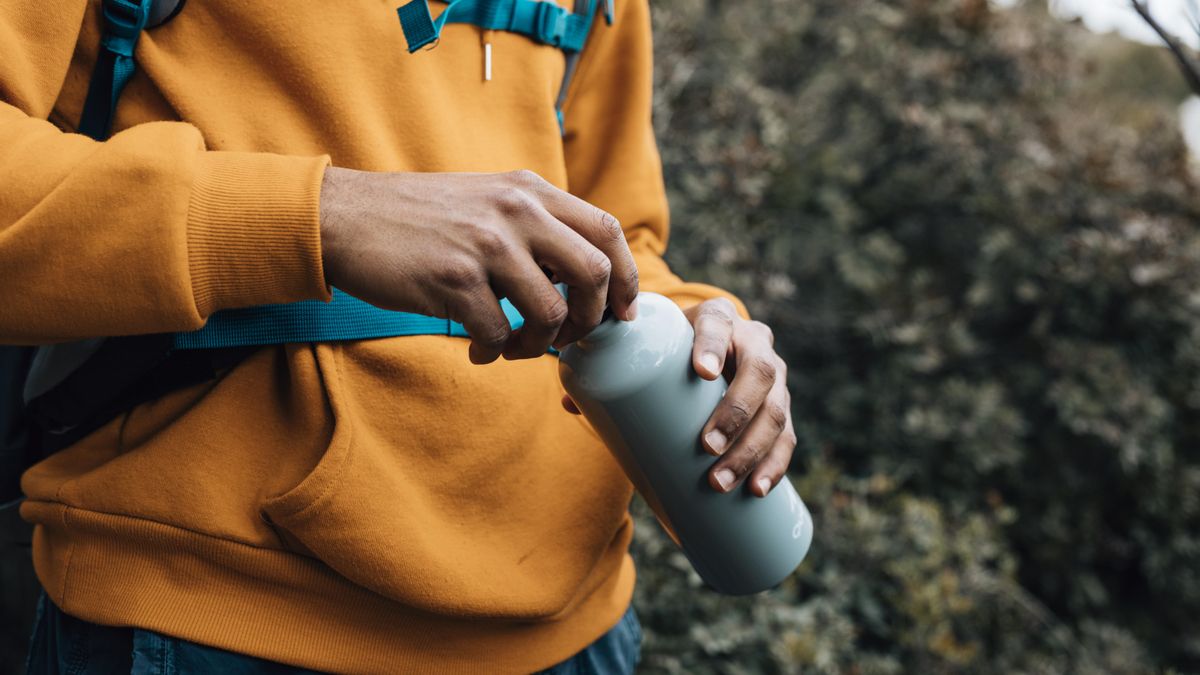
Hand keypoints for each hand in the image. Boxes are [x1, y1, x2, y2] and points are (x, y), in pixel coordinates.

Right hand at [319, 167, 638, 362]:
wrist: (344, 217)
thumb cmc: (419, 218)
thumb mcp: (487, 200)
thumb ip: (536, 225)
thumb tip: (586, 278)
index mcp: (529, 190)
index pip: (607, 231)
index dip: (627, 278)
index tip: (620, 313)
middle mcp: (515, 210)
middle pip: (594, 273)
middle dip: (590, 319)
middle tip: (567, 338)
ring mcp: (485, 244)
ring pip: (550, 313)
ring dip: (538, 345)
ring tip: (514, 348)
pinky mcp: (453, 279)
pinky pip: (499, 334)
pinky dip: (493, 352)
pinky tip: (477, 349)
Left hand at [561, 297, 795, 497]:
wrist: (702, 355)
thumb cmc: (664, 354)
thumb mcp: (645, 350)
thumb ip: (608, 369)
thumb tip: (569, 403)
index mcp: (718, 318)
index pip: (720, 322)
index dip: (714, 343)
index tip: (700, 372)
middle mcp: (754, 343)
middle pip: (759, 373)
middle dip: (737, 413)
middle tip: (706, 447)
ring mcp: (773, 378)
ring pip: (775, 411)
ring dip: (753, 450)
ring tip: (720, 482)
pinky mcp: (779, 411)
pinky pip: (786, 439)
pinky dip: (775, 465)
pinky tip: (759, 489)